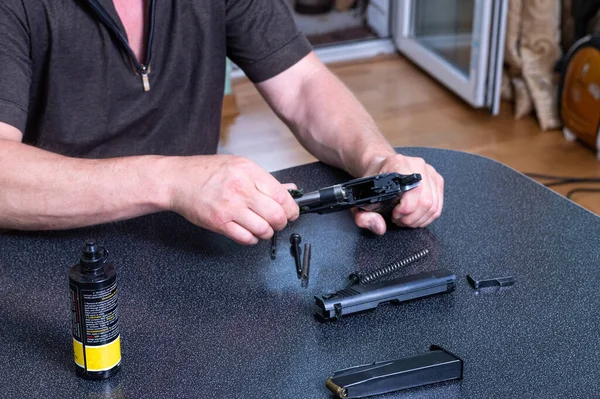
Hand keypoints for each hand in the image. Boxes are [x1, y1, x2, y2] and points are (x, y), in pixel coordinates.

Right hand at [166, 155, 298, 244]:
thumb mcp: (240, 166)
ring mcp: (229, 207)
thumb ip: (265, 180)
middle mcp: (241, 189)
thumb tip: (290, 189)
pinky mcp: (219, 223)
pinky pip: (246, 238)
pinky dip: (252, 239)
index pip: (282, 195)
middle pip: (276, 215)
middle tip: (279, 222)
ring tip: (263, 227)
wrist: (178, 180)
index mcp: (248, 172)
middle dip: (282, 222)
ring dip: (267, 232)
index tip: (292, 212)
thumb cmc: (207, 172)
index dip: (291, 208)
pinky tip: (249, 232)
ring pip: (263, 229)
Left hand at [352, 154, 443, 233]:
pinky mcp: (436, 180)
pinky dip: (427, 216)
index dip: (406, 209)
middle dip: (411, 218)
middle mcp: (417, 165)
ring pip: (433, 205)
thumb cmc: (373, 181)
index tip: (394, 214)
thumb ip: (363, 216)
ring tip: (405, 218)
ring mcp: (429, 172)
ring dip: (419, 219)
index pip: (413, 190)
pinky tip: (415, 216)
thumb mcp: (361, 198)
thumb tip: (379, 227)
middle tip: (399, 220)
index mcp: (398, 164)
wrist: (381, 166)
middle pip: (425, 201)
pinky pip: (438, 205)